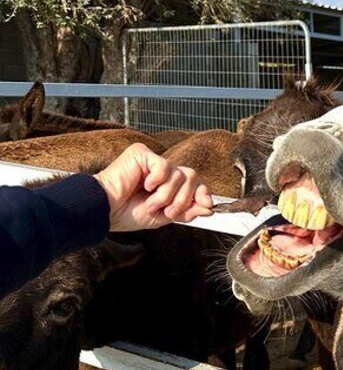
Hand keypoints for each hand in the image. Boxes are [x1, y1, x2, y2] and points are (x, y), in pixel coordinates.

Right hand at [93, 143, 213, 231]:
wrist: (106, 211)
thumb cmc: (128, 213)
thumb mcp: (164, 216)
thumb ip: (187, 210)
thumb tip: (209, 208)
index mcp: (168, 184)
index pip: (194, 182)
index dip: (203, 192)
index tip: (208, 205)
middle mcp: (162, 171)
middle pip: (192, 176)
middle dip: (183, 198)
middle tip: (168, 211)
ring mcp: (152, 161)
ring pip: (179, 174)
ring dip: (167, 195)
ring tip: (150, 203)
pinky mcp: (141, 154)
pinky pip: (164, 166)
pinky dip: (157, 181)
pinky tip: (144, 186)